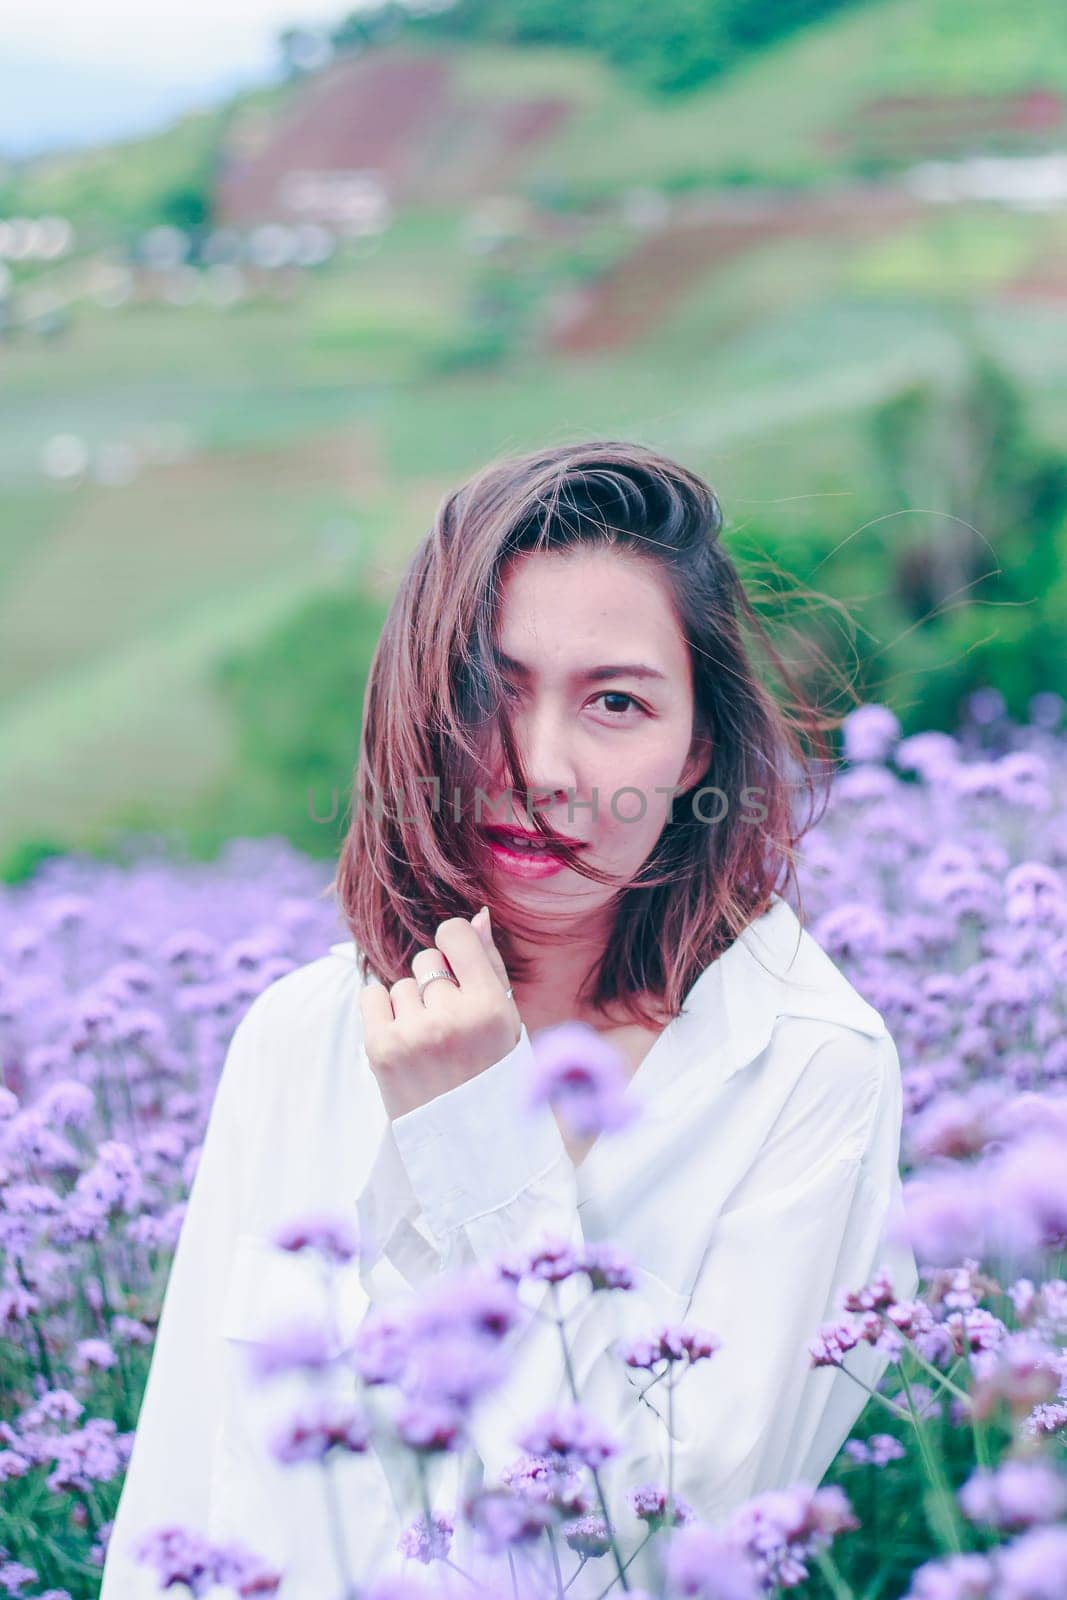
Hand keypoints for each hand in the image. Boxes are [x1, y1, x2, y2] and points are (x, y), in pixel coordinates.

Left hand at [359, 907, 520, 1119]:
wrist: (465, 1150)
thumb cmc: (492, 1079)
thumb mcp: (508, 1024)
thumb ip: (491, 967)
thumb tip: (478, 916)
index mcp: (491, 1009)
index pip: (456, 935)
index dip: (454, 944)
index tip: (458, 964)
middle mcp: (451, 1019)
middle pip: (427, 961)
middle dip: (435, 984)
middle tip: (449, 1025)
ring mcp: (412, 1035)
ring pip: (401, 984)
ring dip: (411, 1006)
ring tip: (429, 1044)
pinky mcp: (379, 1050)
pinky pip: (371, 996)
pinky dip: (383, 1013)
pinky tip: (403, 1040)